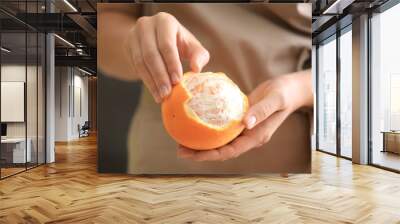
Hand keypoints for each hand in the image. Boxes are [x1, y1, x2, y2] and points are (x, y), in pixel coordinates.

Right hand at [124, 12, 209, 102]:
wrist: (156, 38)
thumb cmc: (179, 43)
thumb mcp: (191, 46)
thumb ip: (199, 56)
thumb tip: (196, 68)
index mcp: (165, 21)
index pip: (166, 45)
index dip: (172, 64)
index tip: (177, 81)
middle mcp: (146, 25)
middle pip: (151, 54)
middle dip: (160, 76)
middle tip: (167, 93)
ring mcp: (134, 35)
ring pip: (141, 62)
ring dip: (151, 82)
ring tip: (161, 96)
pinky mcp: (127, 46)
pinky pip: (135, 66)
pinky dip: (146, 81)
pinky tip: (155, 92)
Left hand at [177, 70, 311, 160]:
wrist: (289, 89)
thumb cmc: (284, 94)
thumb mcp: (275, 100)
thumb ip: (261, 111)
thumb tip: (244, 123)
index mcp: (256, 137)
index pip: (230, 152)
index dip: (211, 155)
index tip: (193, 155)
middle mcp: (248, 137)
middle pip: (221, 150)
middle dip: (201, 152)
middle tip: (179, 149)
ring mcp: (244, 130)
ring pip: (220, 140)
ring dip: (202, 142)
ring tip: (182, 139)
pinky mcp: (240, 120)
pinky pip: (221, 128)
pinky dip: (208, 127)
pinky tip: (195, 122)